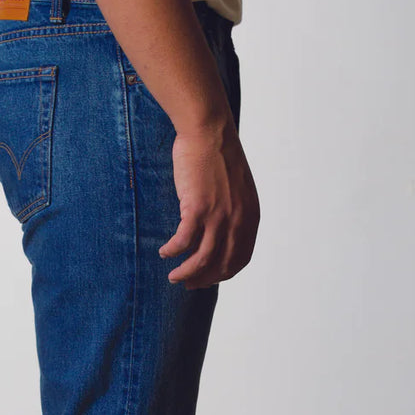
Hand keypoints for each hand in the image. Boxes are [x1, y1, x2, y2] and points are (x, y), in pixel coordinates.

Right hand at [159, 124, 259, 289]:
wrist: (209, 130)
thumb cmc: (218, 155)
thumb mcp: (237, 189)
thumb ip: (234, 212)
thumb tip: (219, 233)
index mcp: (249, 217)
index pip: (240, 259)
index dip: (223, 274)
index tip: (208, 278)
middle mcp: (237, 220)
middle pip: (221, 265)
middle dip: (204, 280)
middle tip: (189, 284)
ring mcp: (218, 216)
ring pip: (201, 260)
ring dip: (186, 273)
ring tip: (174, 277)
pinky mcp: (196, 209)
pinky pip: (183, 242)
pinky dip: (172, 251)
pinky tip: (164, 252)